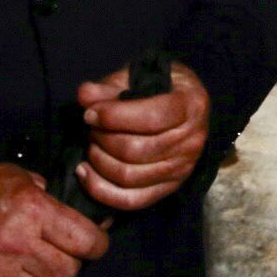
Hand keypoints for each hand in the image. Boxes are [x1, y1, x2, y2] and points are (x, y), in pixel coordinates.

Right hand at [0, 159, 108, 276]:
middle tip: (57, 254)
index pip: (85, 241)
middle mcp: (14, 243)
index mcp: (31, 209)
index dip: (96, 244)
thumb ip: (51, 198)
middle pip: (67, 273)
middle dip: (69, 263)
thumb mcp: (18, 177)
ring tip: (32, 269)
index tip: (93, 244)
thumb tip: (86, 220)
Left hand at [74, 62, 210, 211]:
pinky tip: (84, 172)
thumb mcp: (139, 77)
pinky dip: (100, 190)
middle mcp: (193, 140)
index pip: (152, 117)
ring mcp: (182, 168)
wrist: (182, 110)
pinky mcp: (168, 188)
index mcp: (192, 105)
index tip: (90, 113)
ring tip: (91, 145)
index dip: (115, 117)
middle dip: (103, 139)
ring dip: (99, 161)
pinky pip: (131, 200)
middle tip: (90, 128)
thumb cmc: (159, 88)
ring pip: (129, 176)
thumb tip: (85, 95)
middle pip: (136, 150)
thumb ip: (111, 86)